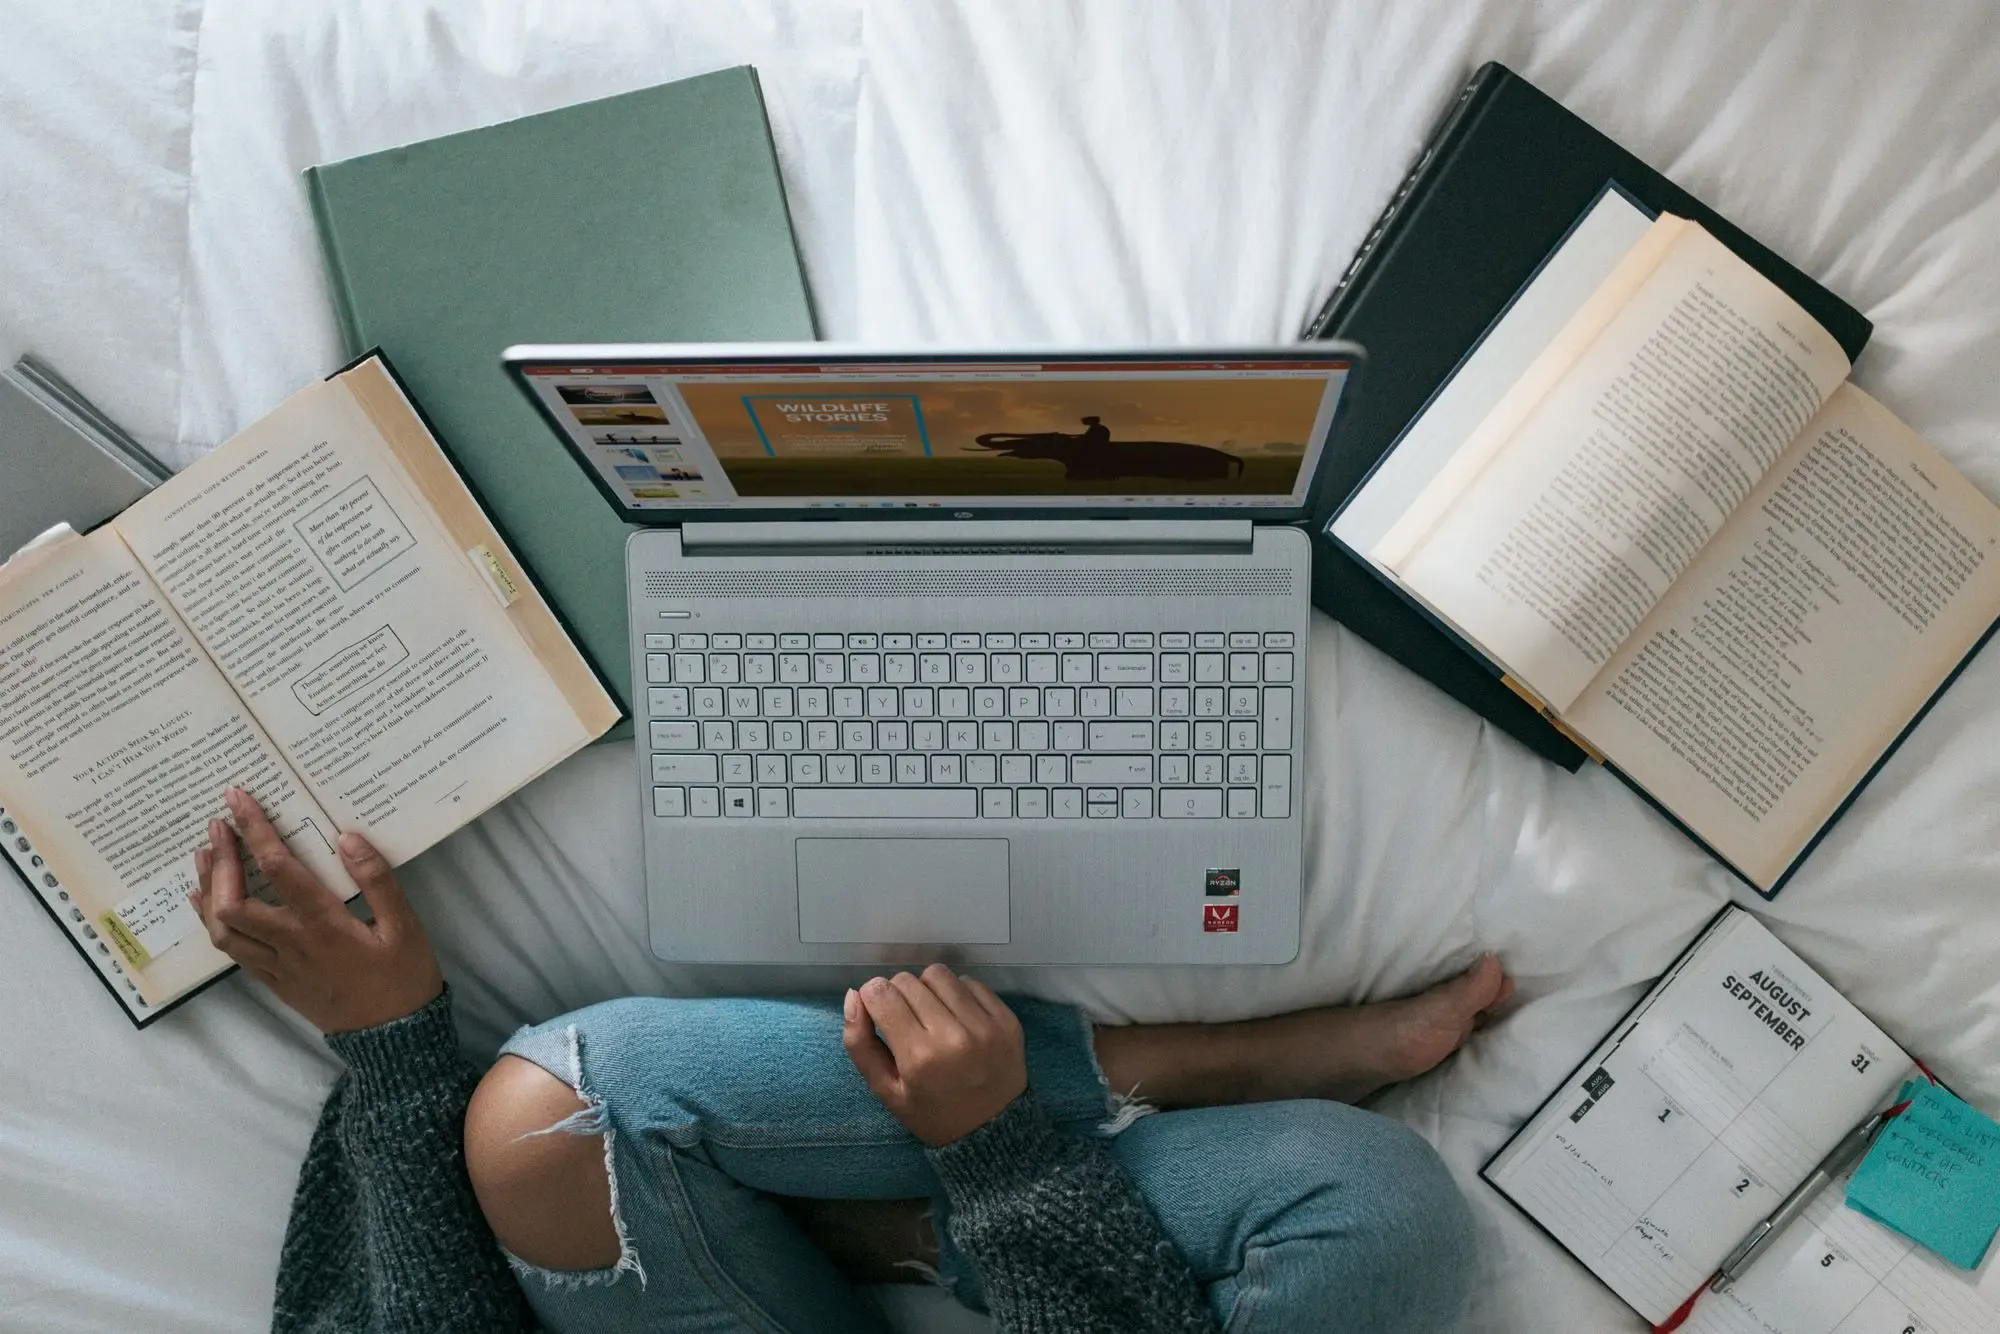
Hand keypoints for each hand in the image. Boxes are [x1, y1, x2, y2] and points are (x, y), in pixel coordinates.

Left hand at [189, 787, 443, 1033]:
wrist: (393, 1038)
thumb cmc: (403, 977)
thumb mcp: (405, 926)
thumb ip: (377, 880)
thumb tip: (346, 837)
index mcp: (321, 924)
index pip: (277, 869)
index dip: (254, 830)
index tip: (238, 799)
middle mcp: (289, 944)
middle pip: (232, 901)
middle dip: (220, 860)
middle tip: (217, 826)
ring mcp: (276, 967)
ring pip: (221, 929)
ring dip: (208, 889)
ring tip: (206, 857)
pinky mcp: (274, 982)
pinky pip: (232, 951)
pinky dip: (213, 922)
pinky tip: (209, 903)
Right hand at [842, 964, 1027, 1146]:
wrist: (993, 1130)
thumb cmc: (932, 1113)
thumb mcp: (887, 1091)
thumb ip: (860, 1044)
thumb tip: (853, 994)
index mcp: (919, 1057)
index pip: (881, 993)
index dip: (872, 997)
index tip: (878, 1012)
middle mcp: (953, 1035)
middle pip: (907, 981)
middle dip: (897, 995)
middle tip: (905, 1022)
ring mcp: (984, 1025)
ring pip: (938, 975)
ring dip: (927, 989)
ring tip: (931, 1016)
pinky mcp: (1006, 1018)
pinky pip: (969, 983)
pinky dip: (956, 994)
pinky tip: (957, 1018)